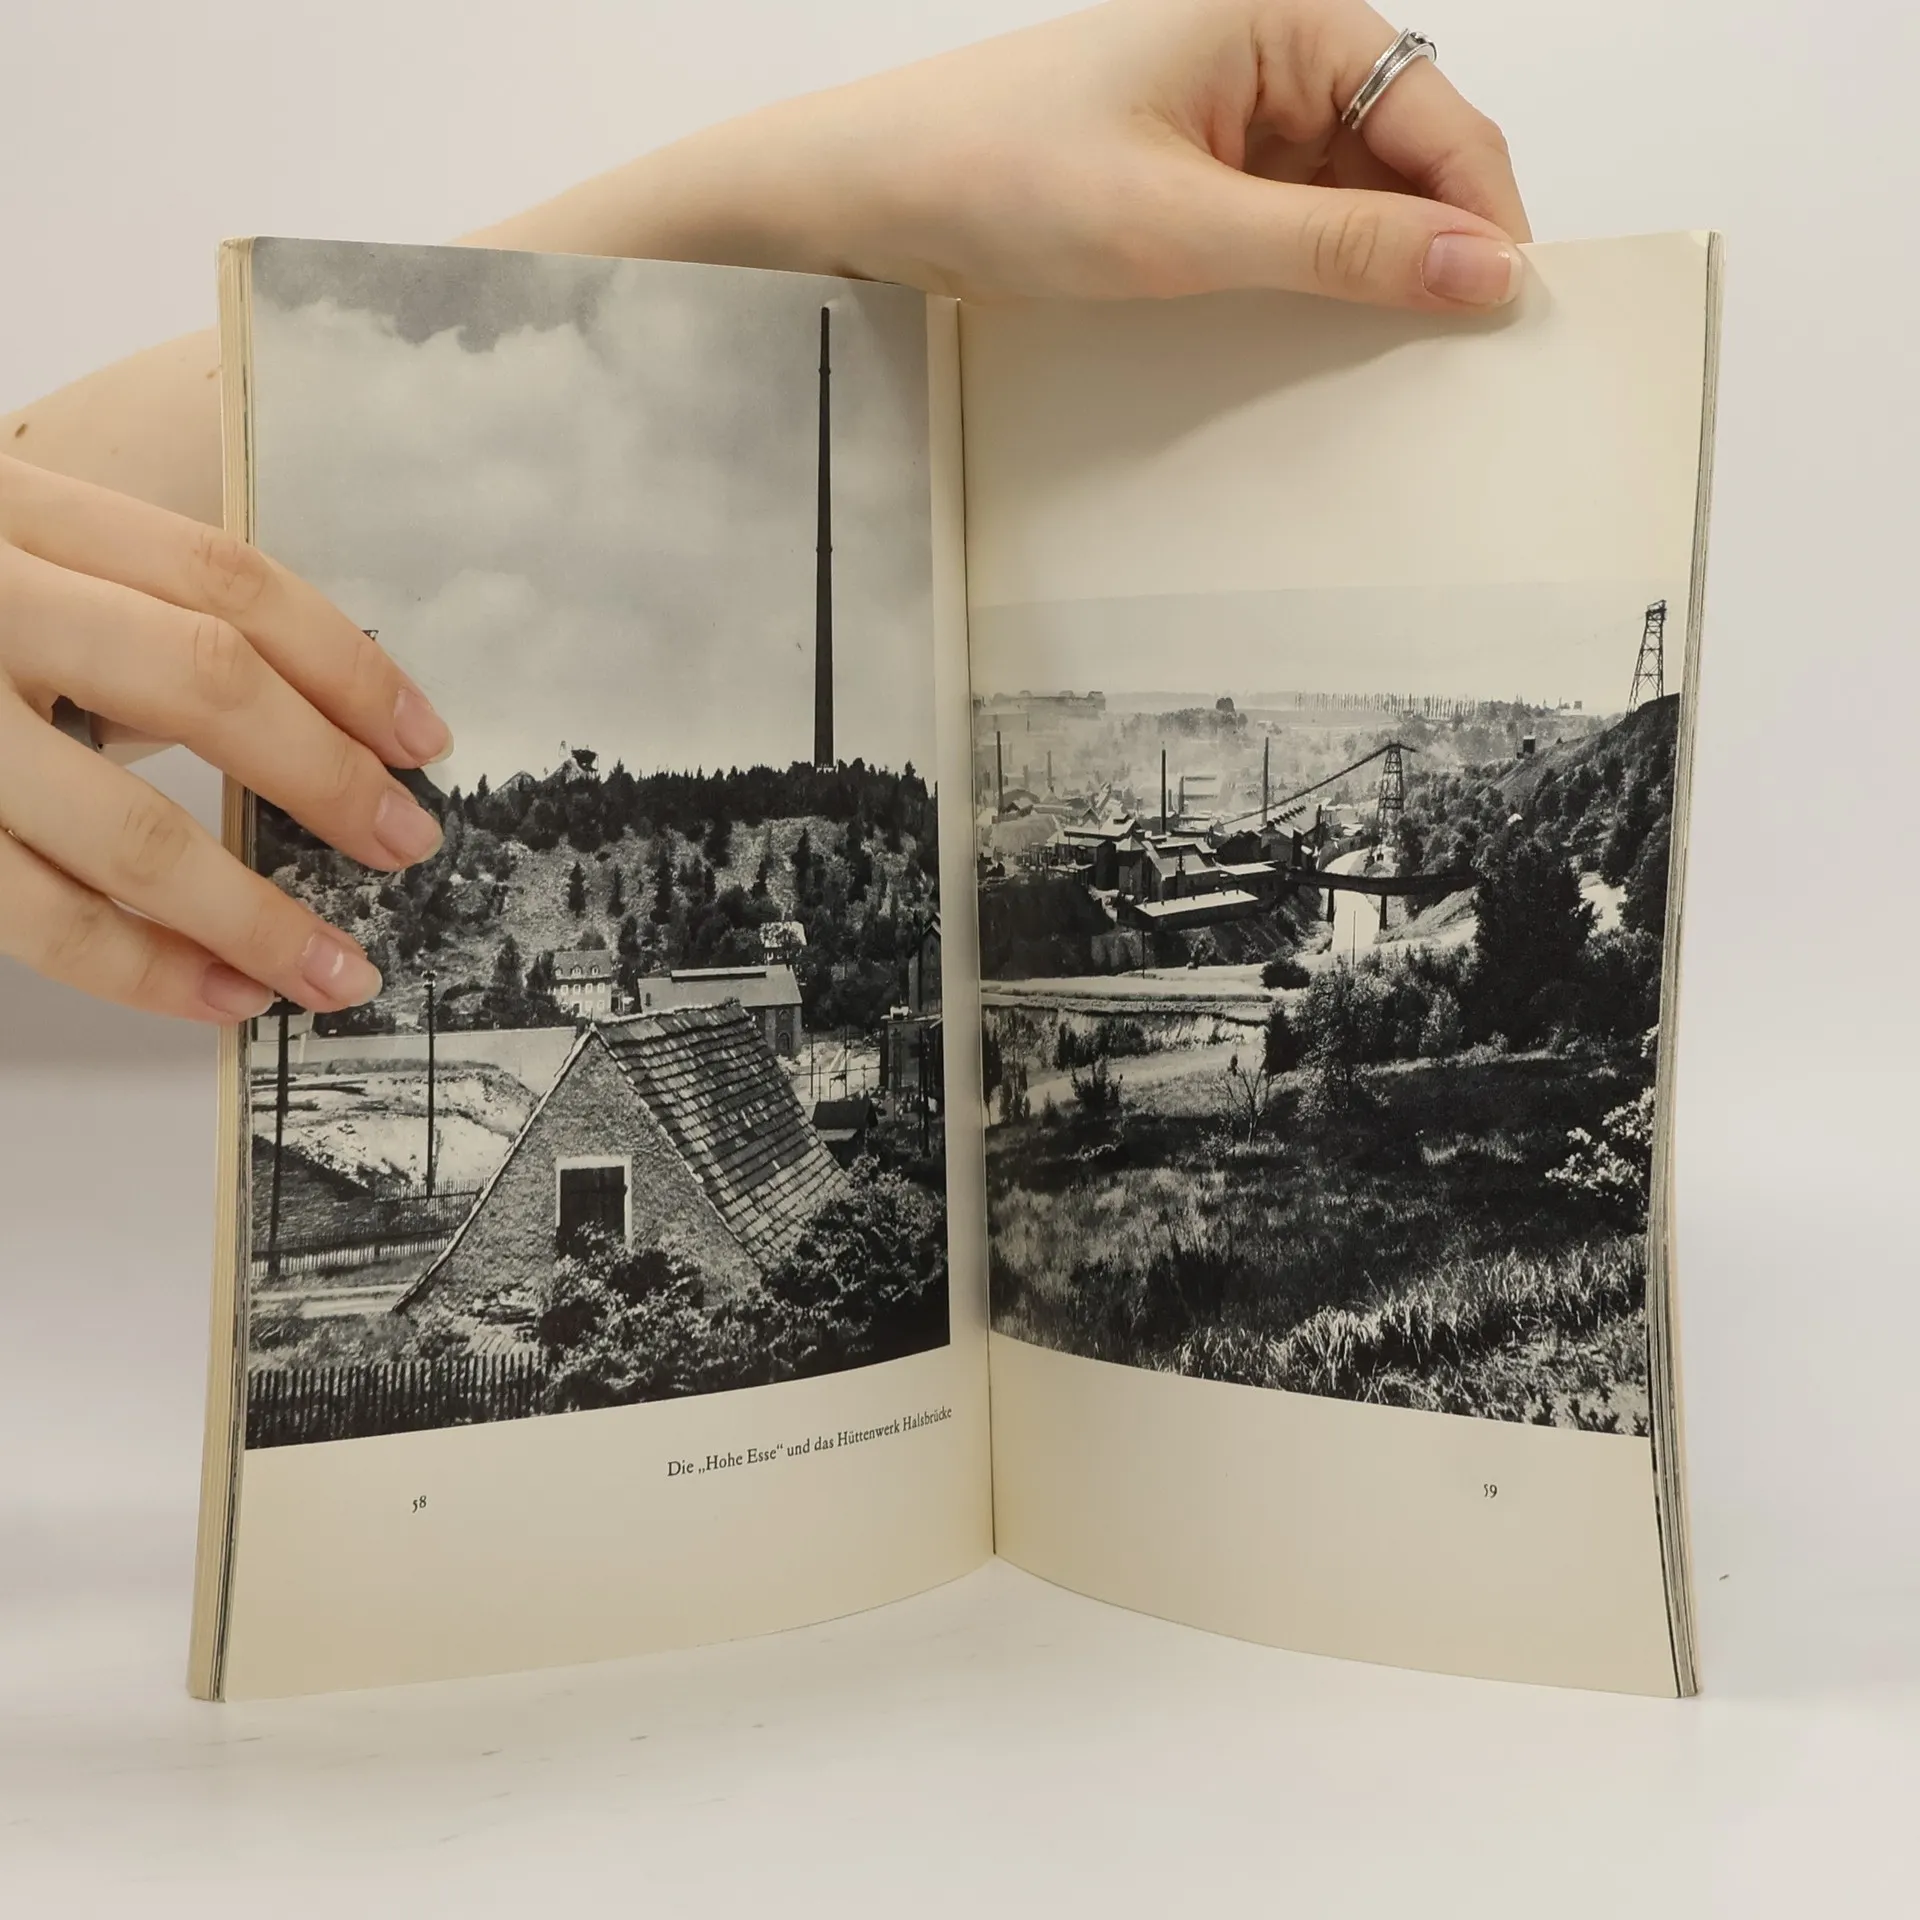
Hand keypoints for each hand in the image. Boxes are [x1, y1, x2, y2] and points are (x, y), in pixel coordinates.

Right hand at [0, 456, 451, 1021]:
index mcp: (13, 509)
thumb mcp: (8, 558)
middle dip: (323, 776)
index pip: (223, 577)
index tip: (425, 740)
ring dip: (252, 913)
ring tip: (337, 972)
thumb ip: (115, 606)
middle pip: (198, 681)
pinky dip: (139, 966)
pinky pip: (27, 910)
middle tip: (409, 847)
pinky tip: (219, 997)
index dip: (345, 663)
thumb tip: (306, 723)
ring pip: (121, 826)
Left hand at [501, 0, 1529, 311]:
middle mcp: (1264, 54)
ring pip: (1345, 196)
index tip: (1503, 311)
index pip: (1435, 113)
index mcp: (1278, 18)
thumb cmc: (999, 178)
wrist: (867, 201)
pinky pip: (1282, 224)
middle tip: (1448, 356)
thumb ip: (1343, 248)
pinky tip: (1306, 337)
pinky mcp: (1188, 174)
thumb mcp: (1186, 227)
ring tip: (1376, 359)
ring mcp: (1225, 116)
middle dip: (1428, 246)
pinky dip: (1305, 278)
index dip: (1481, 212)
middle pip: (1400, 154)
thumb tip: (1484, 269)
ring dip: (1365, 270)